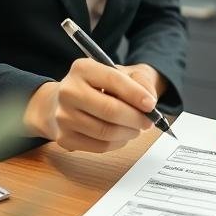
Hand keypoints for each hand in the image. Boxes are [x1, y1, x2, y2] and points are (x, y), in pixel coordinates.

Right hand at [24, 59, 160, 153]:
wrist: (65, 101)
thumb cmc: (98, 86)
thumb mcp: (120, 73)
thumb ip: (140, 81)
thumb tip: (150, 102)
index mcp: (82, 68)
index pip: (113, 80)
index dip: (136, 94)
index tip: (151, 105)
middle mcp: (68, 91)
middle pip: (110, 110)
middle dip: (136, 118)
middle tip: (148, 122)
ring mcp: (63, 116)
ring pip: (106, 132)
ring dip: (129, 132)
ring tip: (136, 128)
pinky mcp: (64, 137)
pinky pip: (99, 146)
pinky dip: (118, 143)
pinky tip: (122, 135)